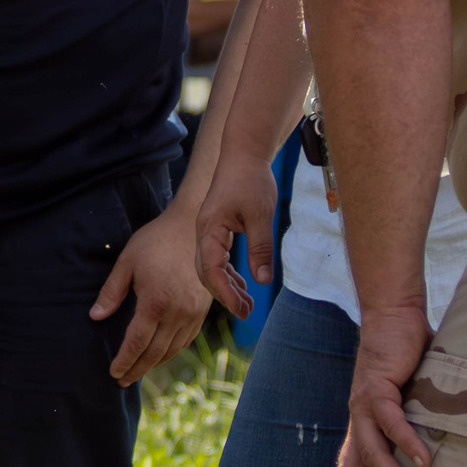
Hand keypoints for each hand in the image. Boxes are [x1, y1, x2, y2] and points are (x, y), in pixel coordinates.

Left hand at [95, 202, 212, 386]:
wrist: (193, 227)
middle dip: (137, 369)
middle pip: (155, 353)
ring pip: (172, 349)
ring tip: (138, 370)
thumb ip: (111, 292)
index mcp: (156, 302)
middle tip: (122, 380)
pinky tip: (160, 354)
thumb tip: (95, 317)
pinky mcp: (203, 310)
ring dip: (154, 363)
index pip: (137, 343)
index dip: (124, 361)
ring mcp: (193, 313)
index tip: (114, 373)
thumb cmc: (156, 241)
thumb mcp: (127, 262)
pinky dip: (172, 351)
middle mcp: (177, 313)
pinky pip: (186, 339)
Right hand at [195, 155, 282, 317]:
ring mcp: (208, 231)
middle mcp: (204, 232)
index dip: (225, 293)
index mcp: (209, 229)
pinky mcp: (216, 228)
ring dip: (227, 286)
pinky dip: (228, 273)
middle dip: (224, 295)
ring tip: (247, 305)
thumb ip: (261, 248)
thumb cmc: (251, 180)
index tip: (242, 310)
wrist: (244, 153)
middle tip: (246, 313)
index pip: (211, 270)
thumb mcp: (261, 215)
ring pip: (211, 267)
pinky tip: (244, 284)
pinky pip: (218, 257)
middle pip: (206, 273)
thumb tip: (263, 281)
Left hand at [330, 307, 434, 466]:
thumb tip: (439, 452)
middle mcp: (358, 420)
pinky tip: (423, 462)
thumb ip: (416, 424)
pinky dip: (406, 442)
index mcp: (362, 426)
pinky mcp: (379, 387)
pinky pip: (391, 422)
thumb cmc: (404, 359)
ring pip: (371, 454)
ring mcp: (365, 405)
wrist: (393, 316)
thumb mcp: (408, 401)